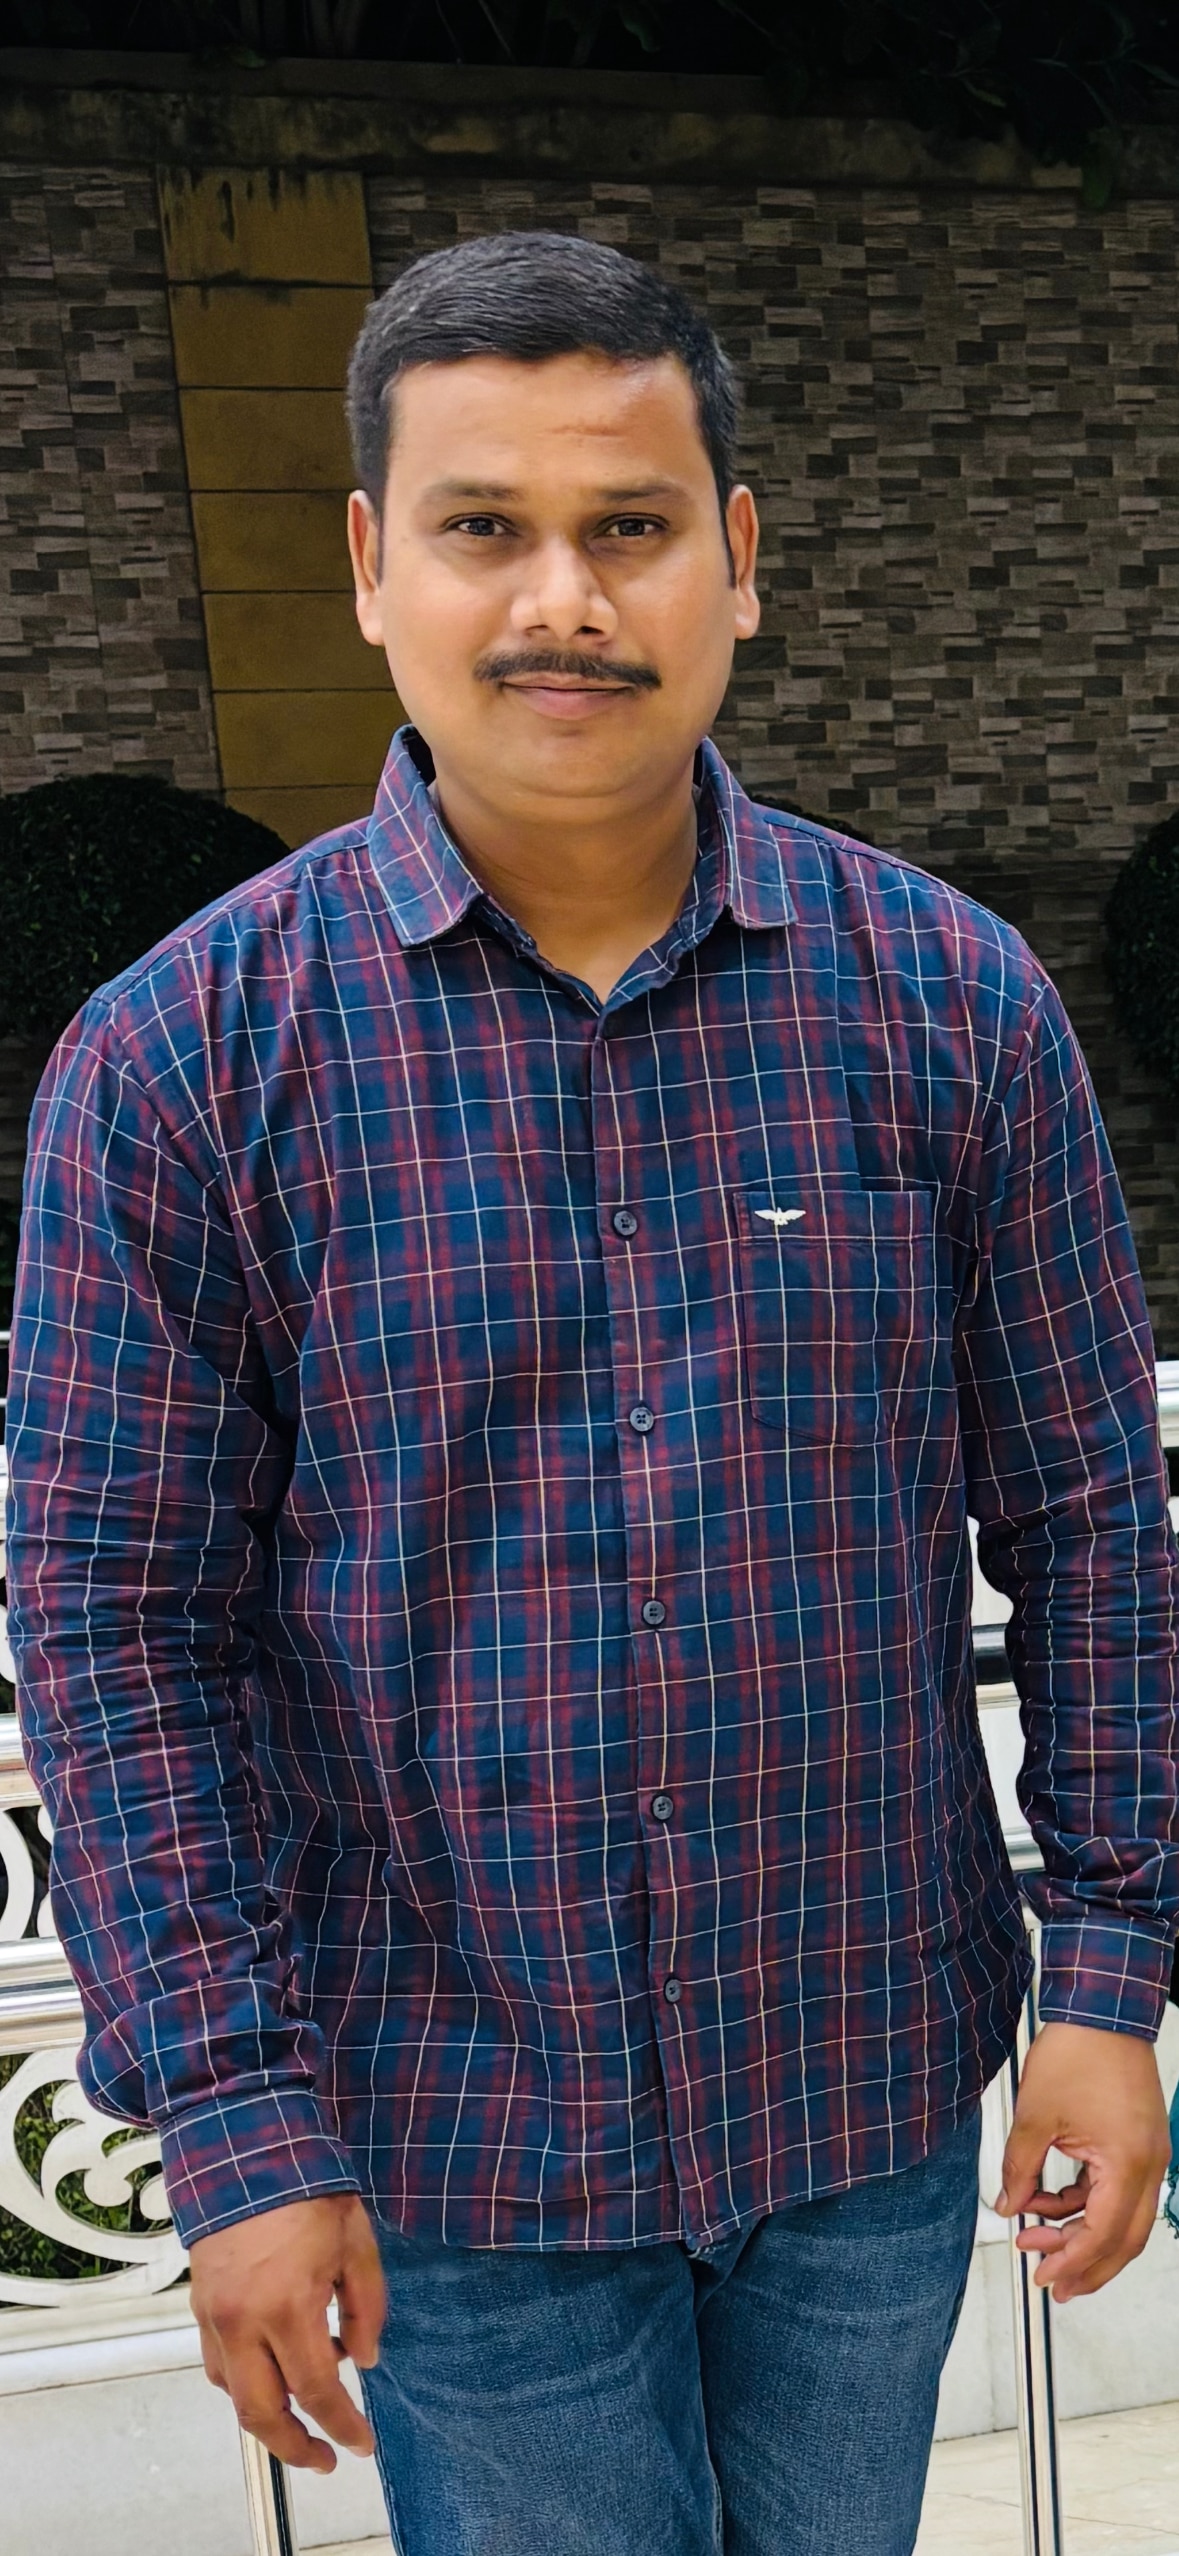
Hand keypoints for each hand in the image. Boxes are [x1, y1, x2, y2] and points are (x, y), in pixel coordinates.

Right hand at [190, 2193, 385, 2471]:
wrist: (244, 2145)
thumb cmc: (307, 2187)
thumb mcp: (355, 2242)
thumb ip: (366, 2307)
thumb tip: (365, 2359)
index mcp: (287, 2305)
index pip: (315, 2390)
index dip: (341, 2424)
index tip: (361, 2444)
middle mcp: (243, 2320)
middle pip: (260, 2413)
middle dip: (294, 2447)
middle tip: (324, 2457)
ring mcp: (214, 2313)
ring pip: (232, 2393)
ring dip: (266, 2415)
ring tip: (303, 2414)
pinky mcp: (198, 2302)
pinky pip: (217, 2362)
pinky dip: (244, 2380)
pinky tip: (272, 2369)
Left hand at [996, 2020, 1170, 2303]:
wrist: (1100, 2011)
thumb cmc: (1080, 2052)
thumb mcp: (1035, 2117)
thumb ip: (1019, 2169)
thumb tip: (1008, 2205)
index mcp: (1128, 2164)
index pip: (1103, 2234)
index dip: (1071, 2262)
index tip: (1044, 2277)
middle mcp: (1147, 2166)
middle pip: (1123, 2240)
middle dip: (1086, 2266)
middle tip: (1052, 2283)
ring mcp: (1145, 2155)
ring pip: (1119, 2217)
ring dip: (1079, 2232)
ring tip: (1036, 2236)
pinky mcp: (1136, 2143)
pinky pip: (1113, 2190)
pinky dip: (1082, 2202)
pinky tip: (1046, 2201)